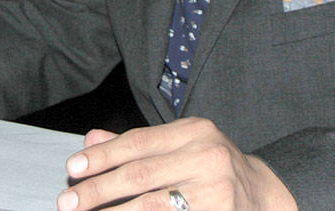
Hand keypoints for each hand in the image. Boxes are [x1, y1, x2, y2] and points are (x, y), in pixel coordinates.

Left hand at [56, 117, 296, 210]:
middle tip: (68, 203)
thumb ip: (137, 145)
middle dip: (98, 191)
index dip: (102, 156)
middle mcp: (207, 156)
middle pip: (140, 174)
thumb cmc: (213, 170)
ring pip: (151, 206)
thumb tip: (89, 140)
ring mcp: (216, 191)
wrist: (266, 196)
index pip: (139, 142)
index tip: (72, 169)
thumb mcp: (181, 147)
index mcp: (195, 131)